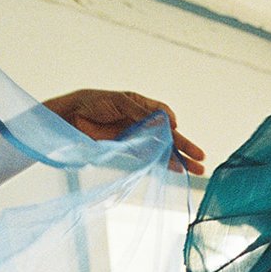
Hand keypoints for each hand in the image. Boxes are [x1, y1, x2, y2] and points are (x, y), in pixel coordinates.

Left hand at [43, 90, 204, 172]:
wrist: (69, 118)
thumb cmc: (92, 102)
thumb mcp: (118, 102)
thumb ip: (141, 112)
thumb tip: (165, 121)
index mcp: (141, 104)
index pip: (164, 114)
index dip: (171, 123)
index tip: (175, 129)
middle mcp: (141, 120)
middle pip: (168, 135)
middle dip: (185, 147)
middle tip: (201, 159)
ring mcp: (136, 136)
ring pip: (162, 148)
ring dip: (178, 159)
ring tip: (196, 169)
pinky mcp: (128, 149)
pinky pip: (149, 157)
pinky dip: (162, 163)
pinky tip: (175, 169)